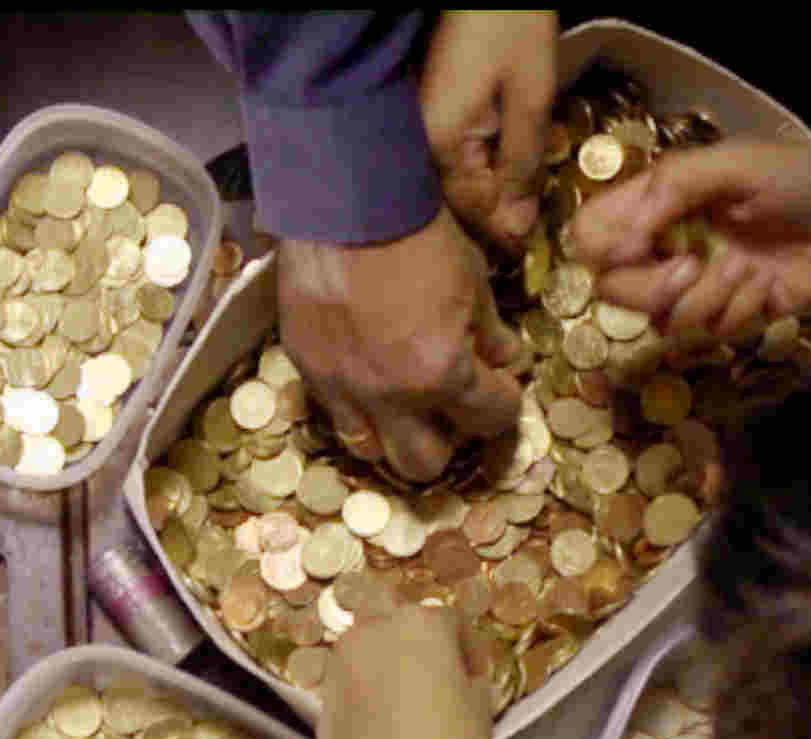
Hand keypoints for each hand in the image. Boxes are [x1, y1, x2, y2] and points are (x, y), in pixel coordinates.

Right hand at [278, 206, 523, 483]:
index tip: (501, 386)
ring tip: (404, 403)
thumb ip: (489, 332)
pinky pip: (334, 412)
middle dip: (447, 439)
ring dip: (394, 433)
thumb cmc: (419, 234)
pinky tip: (367, 374)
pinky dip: (357, 405)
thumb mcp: (473, 280)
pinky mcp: (307, 368)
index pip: (489, 420)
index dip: (504, 403)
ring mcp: (341, 387)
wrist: (345, 202)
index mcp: (441, 374)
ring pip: (370, 451)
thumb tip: (503, 360)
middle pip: (424, 464)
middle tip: (452, 406)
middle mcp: (389, 396)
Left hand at [318, 599, 503, 738]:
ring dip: (380, 665)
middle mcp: (369, 635)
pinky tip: (382, 734)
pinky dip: (362, 699)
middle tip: (432, 674)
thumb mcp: (480, 702)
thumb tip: (454, 677)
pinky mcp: (321, 706)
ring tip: (403, 704)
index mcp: (418, 623)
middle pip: (391, 618)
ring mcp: (338, 669)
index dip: (467, 647)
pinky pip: (347, 691)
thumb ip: (463, 673)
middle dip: (410, 638)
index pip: (449, 619)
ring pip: (360, 652)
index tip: (475, 674)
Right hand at [421, 11, 557, 256]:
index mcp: (442, 145)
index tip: (526, 254)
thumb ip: (523, 163)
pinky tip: (499, 173)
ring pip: (453, 181)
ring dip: (485, 196)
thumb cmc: (510, 29)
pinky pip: (450, 157)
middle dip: (492, 219)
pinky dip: (476, 169)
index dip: (502, 234)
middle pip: (457, 200)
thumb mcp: (530, 98)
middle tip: (525, 239)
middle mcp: (420, 144)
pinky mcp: (427, 113)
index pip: (473, 209)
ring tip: (517, 212)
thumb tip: (516, 224)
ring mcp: (420, 129)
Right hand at [571, 140, 810, 342]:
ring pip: (661, 319)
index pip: (589, 234)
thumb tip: (622, 239)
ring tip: (749, 270)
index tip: (639, 246)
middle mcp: (667, 246)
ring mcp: (699, 284)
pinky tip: (770, 286)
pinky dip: (741, 311)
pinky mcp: (732, 314)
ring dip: (708, 299)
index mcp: (657, 203)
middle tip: (694, 267)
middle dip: (651, 287)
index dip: (601, 250)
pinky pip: (709, 332)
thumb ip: (671, 189)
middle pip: (613, 289)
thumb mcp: (734, 164)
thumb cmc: (802, 178)